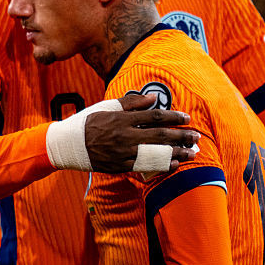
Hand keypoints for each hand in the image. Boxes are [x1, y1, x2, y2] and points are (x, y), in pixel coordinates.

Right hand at [85, 94, 199, 172]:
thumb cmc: (88, 122)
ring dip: (177, 153)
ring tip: (192, 153)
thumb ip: (132, 102)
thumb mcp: (107, 106)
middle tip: (196, 137)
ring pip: (156, 153)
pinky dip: (161, 165)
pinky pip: (145, 166)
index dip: (174, 117)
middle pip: (160, 135)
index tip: (186, 118)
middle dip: (181, 136)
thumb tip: (154, 98)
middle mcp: (125, 135)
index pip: (155, 116)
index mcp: (123, 118)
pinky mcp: (120, 165)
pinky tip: (174, 164)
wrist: (68, 143)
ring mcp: (123, 152)